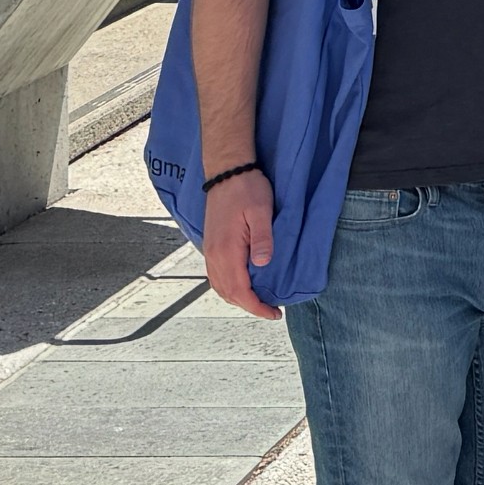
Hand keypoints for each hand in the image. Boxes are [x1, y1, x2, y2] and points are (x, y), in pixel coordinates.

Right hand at [200, 168, 281, 322]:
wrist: (226, 171)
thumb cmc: (246, 188)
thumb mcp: (261, 211)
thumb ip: (262, 239)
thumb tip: (263, 264)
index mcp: (227, 250)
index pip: (240, 291)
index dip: (256, 307)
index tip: (274, 313)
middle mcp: (214, 255)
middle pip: (228, 293)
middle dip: (249, 306)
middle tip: (271, 309)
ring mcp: (210, 250)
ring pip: (220, 287)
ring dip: (238, 298)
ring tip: (259, 301)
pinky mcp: (210, 245)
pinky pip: (216, 276)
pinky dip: (229, 287)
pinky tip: (243, 284)